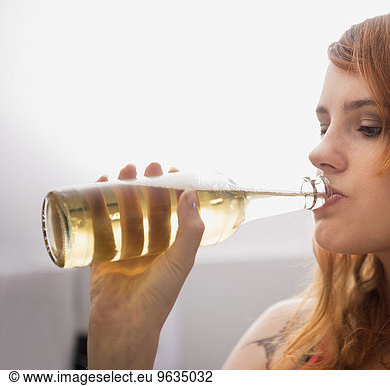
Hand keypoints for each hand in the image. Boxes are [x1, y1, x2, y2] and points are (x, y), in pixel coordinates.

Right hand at [87, 163, 204, 368]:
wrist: (125, 325)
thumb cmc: (158, 297)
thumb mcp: (182, 260)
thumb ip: (190, 229)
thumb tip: (191, 194)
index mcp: (172, 248)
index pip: (175, 212)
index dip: (174, 192)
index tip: (171, 171)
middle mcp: (151, 247)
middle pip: (149, 209)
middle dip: (148, 186)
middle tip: (147, 166)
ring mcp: (126, 250)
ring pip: (125, 214)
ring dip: (124, 191)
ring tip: (125, 171)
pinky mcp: (102, 256)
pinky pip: (100, 227)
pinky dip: (98, 209)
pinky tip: (98, 190)